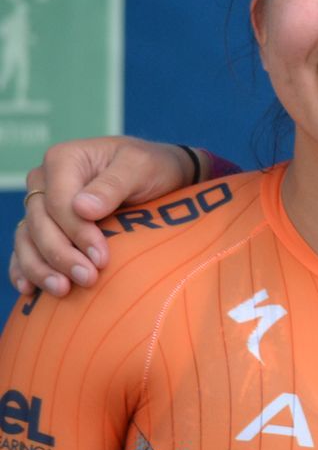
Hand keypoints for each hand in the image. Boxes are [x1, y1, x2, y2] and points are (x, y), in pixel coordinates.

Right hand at [11, 137, 196, 295]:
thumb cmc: (152, 168)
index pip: (59, 202)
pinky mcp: (44, 226)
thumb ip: (114, 184)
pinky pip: (25, 248)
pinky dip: (25, 269)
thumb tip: (82, 208)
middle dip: (61, 254)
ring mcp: (40, 205)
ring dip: (40, 267)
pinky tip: (31, 290)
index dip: (76, 232)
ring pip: (27, 239)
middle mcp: (43, 181)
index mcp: (63, 160)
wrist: (160, 176)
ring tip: (62, 290)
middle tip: (88, 278)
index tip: (101, 258)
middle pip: (40, 224)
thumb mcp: (141, 167)